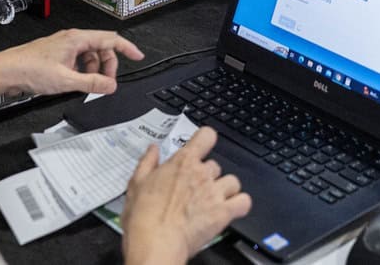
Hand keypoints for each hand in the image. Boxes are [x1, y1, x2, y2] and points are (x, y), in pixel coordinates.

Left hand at [0, 29, 143, 104]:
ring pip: (89, 56)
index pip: (110, 39)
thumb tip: (110, 85)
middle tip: (107, 83)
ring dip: (93, 70)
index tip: (138, 56)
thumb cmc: (30, 70)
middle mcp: (71, 39)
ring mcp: (63, 47)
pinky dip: (82, 72)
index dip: (127, 48)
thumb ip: (91, 83)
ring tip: (87, 85)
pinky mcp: (56, 56)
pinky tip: (75, 83)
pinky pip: (77, 61)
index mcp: (77, 39)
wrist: (6, 71)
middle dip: (108, 65)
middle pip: (101, 48)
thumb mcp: (66, 80)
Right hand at [122, 126, 249, 264]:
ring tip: (213, 201)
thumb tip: (153, 149)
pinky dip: (240, 204)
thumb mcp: (136, 184)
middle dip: (207, 176)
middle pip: (215, 165)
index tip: (202, 147)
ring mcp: (215, 193)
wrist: (156, 243)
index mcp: (182, 162)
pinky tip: (230, 210)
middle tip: (194, 190)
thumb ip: (147, 163)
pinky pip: (244, 202)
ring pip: (232, 182)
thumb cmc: (144, 216)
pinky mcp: (224, 213)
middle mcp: (202, 174)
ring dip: (225, 189)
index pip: (206, 136)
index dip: (206, 140)